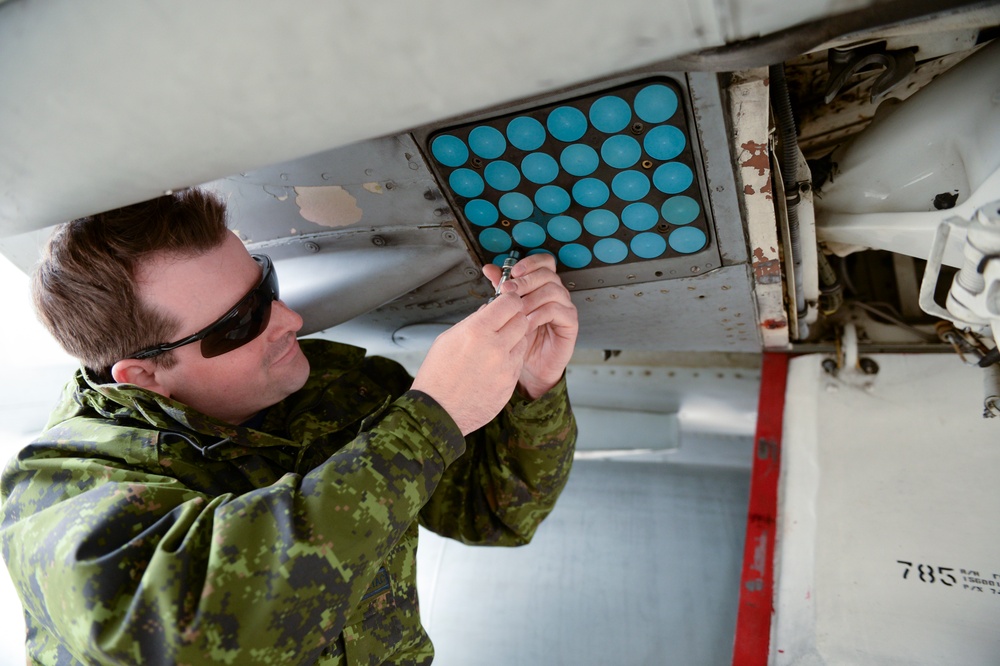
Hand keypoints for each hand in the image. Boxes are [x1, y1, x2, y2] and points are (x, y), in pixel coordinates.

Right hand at [410, 293, 527, 434]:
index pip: (510, 303)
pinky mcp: (510, 384)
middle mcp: (495, 348)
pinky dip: (510, 359)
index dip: (509, 300)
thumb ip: (473, 321)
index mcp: (476, 332)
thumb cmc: (438, 375)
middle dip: (514, 318)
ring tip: (494, 346)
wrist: (438, 412)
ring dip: (513, 339)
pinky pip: (518, 362)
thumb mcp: (448, 339)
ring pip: (523, 341)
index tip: (506, 303)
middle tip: (503, 322)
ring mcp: (505, 368)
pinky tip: (493, 365)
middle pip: (522, 320)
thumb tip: (489, 309)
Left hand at [483, 253, 577, 398]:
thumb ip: (502, 289)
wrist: (529, 368)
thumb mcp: (507, 312)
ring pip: (552, 290)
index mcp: (543, 286)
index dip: (530, 263)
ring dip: (530, 298)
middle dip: (525, 280)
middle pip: (548, 274)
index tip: (513, 271)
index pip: (544, 262)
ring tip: (516, 311)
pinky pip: (557, 311)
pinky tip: (526, 323)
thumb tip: (489, 269)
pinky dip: (539, 314)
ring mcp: (565, 307)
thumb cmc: (520, 339)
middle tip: (508, 291)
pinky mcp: (570, 323)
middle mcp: (556, 293)